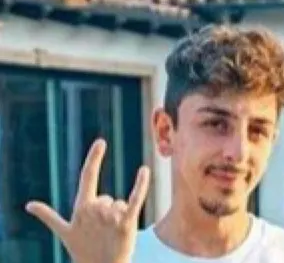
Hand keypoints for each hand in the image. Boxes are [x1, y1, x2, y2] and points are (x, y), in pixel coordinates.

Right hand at [25, 138, 149, 262]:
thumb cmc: (83, 252)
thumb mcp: (65, 232)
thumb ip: (49, 216)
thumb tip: (29, 205)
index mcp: (82, 207)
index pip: (87, 175)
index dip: (94, 158)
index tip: (101, 141)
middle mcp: (95, 209)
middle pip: (109, 198)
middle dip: (109, 212)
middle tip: (104, 235)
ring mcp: (111, 217)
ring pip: (120, 203)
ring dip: (119, 217)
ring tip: (112, 237)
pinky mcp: (126, 224)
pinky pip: (135, 199)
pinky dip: (141, 185)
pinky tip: (145, 170)